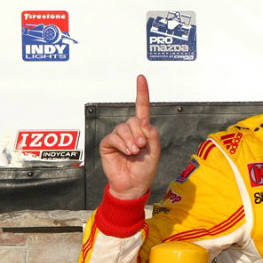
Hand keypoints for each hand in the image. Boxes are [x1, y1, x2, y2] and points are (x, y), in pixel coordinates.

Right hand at [99, 75, 160, 199]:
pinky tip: (126, 152)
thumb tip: (144, 122)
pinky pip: (113, 137)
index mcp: (143, 131)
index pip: (142, 108)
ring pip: (123, 128)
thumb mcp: (155, 152)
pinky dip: (121, 144)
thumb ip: (152, 136)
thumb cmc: (145, 169)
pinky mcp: (108, 144)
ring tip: (134, 152)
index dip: (142, 93)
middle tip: (141, 147)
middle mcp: (130, 131)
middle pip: (133, 120)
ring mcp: (118, 137)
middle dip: (139, 133)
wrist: (133, 184)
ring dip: (130, 140)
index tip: (141, 78)